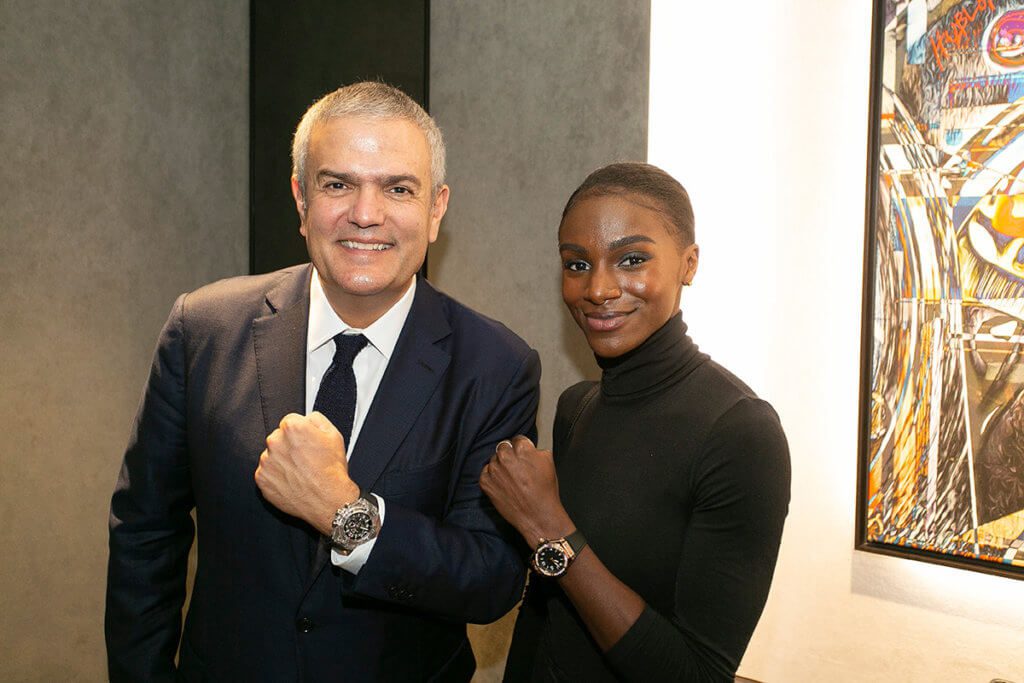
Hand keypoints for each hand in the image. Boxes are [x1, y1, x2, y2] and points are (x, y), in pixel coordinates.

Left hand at [254, 411, 359, 534]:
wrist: (328, 500)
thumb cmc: (332, 470)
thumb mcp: (334, 435)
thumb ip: (317, 419)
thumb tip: (307, 418)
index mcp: (292, 428)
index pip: (290, 422)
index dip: (301, 432)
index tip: (306, 443)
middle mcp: (274, 442)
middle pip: (278, 438)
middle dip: (289, 446)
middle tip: (305, 459)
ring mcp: (266, 462)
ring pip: (272, 456)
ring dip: (282, 461)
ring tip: (299, 472)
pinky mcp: (262, 480)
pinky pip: (267, 473)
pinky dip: (276, 477)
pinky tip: (292, 481)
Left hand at [480, 435, 573, 545]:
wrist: (537, 515)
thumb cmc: (545, 491)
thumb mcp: (548, 462)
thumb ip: (536, 450)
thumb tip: (530, 448)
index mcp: (522, 449)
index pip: (517, 440)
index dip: (522, 448)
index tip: (523, 456)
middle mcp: (506, 457)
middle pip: (503, 447)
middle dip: (510, 455)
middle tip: (517, 468)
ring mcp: (494, 470)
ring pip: (494, 460)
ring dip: (500, 466)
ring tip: (512, 479)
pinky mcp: (485, 482)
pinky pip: (485, 472)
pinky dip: (492, 477)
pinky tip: (504, 485)